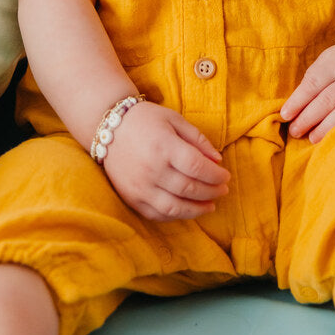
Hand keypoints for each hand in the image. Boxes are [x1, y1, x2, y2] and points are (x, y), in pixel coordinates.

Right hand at [102, 101, 229, 220]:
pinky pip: (158, 214)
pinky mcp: (131, 198)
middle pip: (189, 188)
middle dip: (211, 191)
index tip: (226, 176)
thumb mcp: (173, 119)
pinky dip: (176, 215)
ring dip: (197, 209)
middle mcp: (152, 169)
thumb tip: (218, 160)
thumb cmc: (145, 120)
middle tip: (223, 190)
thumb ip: (197, 139)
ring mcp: (140, 187)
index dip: (215, 175)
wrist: (109, 127)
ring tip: (210, 205)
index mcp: (164, 146)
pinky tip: (188, 209)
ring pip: (175, 207)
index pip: (197, 167)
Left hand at [281, 40, 334, 141]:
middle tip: (294, 131)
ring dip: (325, 128)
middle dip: (307, 118)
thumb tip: (295, 105)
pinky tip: (334, 137)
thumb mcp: (332, 58)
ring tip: (311, 139)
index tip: (285, 115)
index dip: (297, 101)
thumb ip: (315, 77)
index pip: (313, 82)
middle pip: (326, 99)